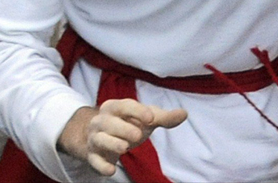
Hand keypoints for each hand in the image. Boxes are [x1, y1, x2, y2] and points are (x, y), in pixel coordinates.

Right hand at [60, 100, 187, 176]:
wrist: (97, 137)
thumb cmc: (126, 124)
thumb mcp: (143, 120)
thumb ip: (163, 117)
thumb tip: (184, 113)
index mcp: (114, 108)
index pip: (124, 105)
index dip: (137, 111)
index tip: (151, 118)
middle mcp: (101, 121)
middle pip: (108, 122)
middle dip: (122, 128)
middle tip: (137, 134)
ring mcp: (95, 138)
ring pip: (100, 139)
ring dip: (111, 143)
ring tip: (125, 148)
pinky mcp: (93, 155)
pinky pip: (94, 160)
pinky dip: (101, 165)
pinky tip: (111, 171)